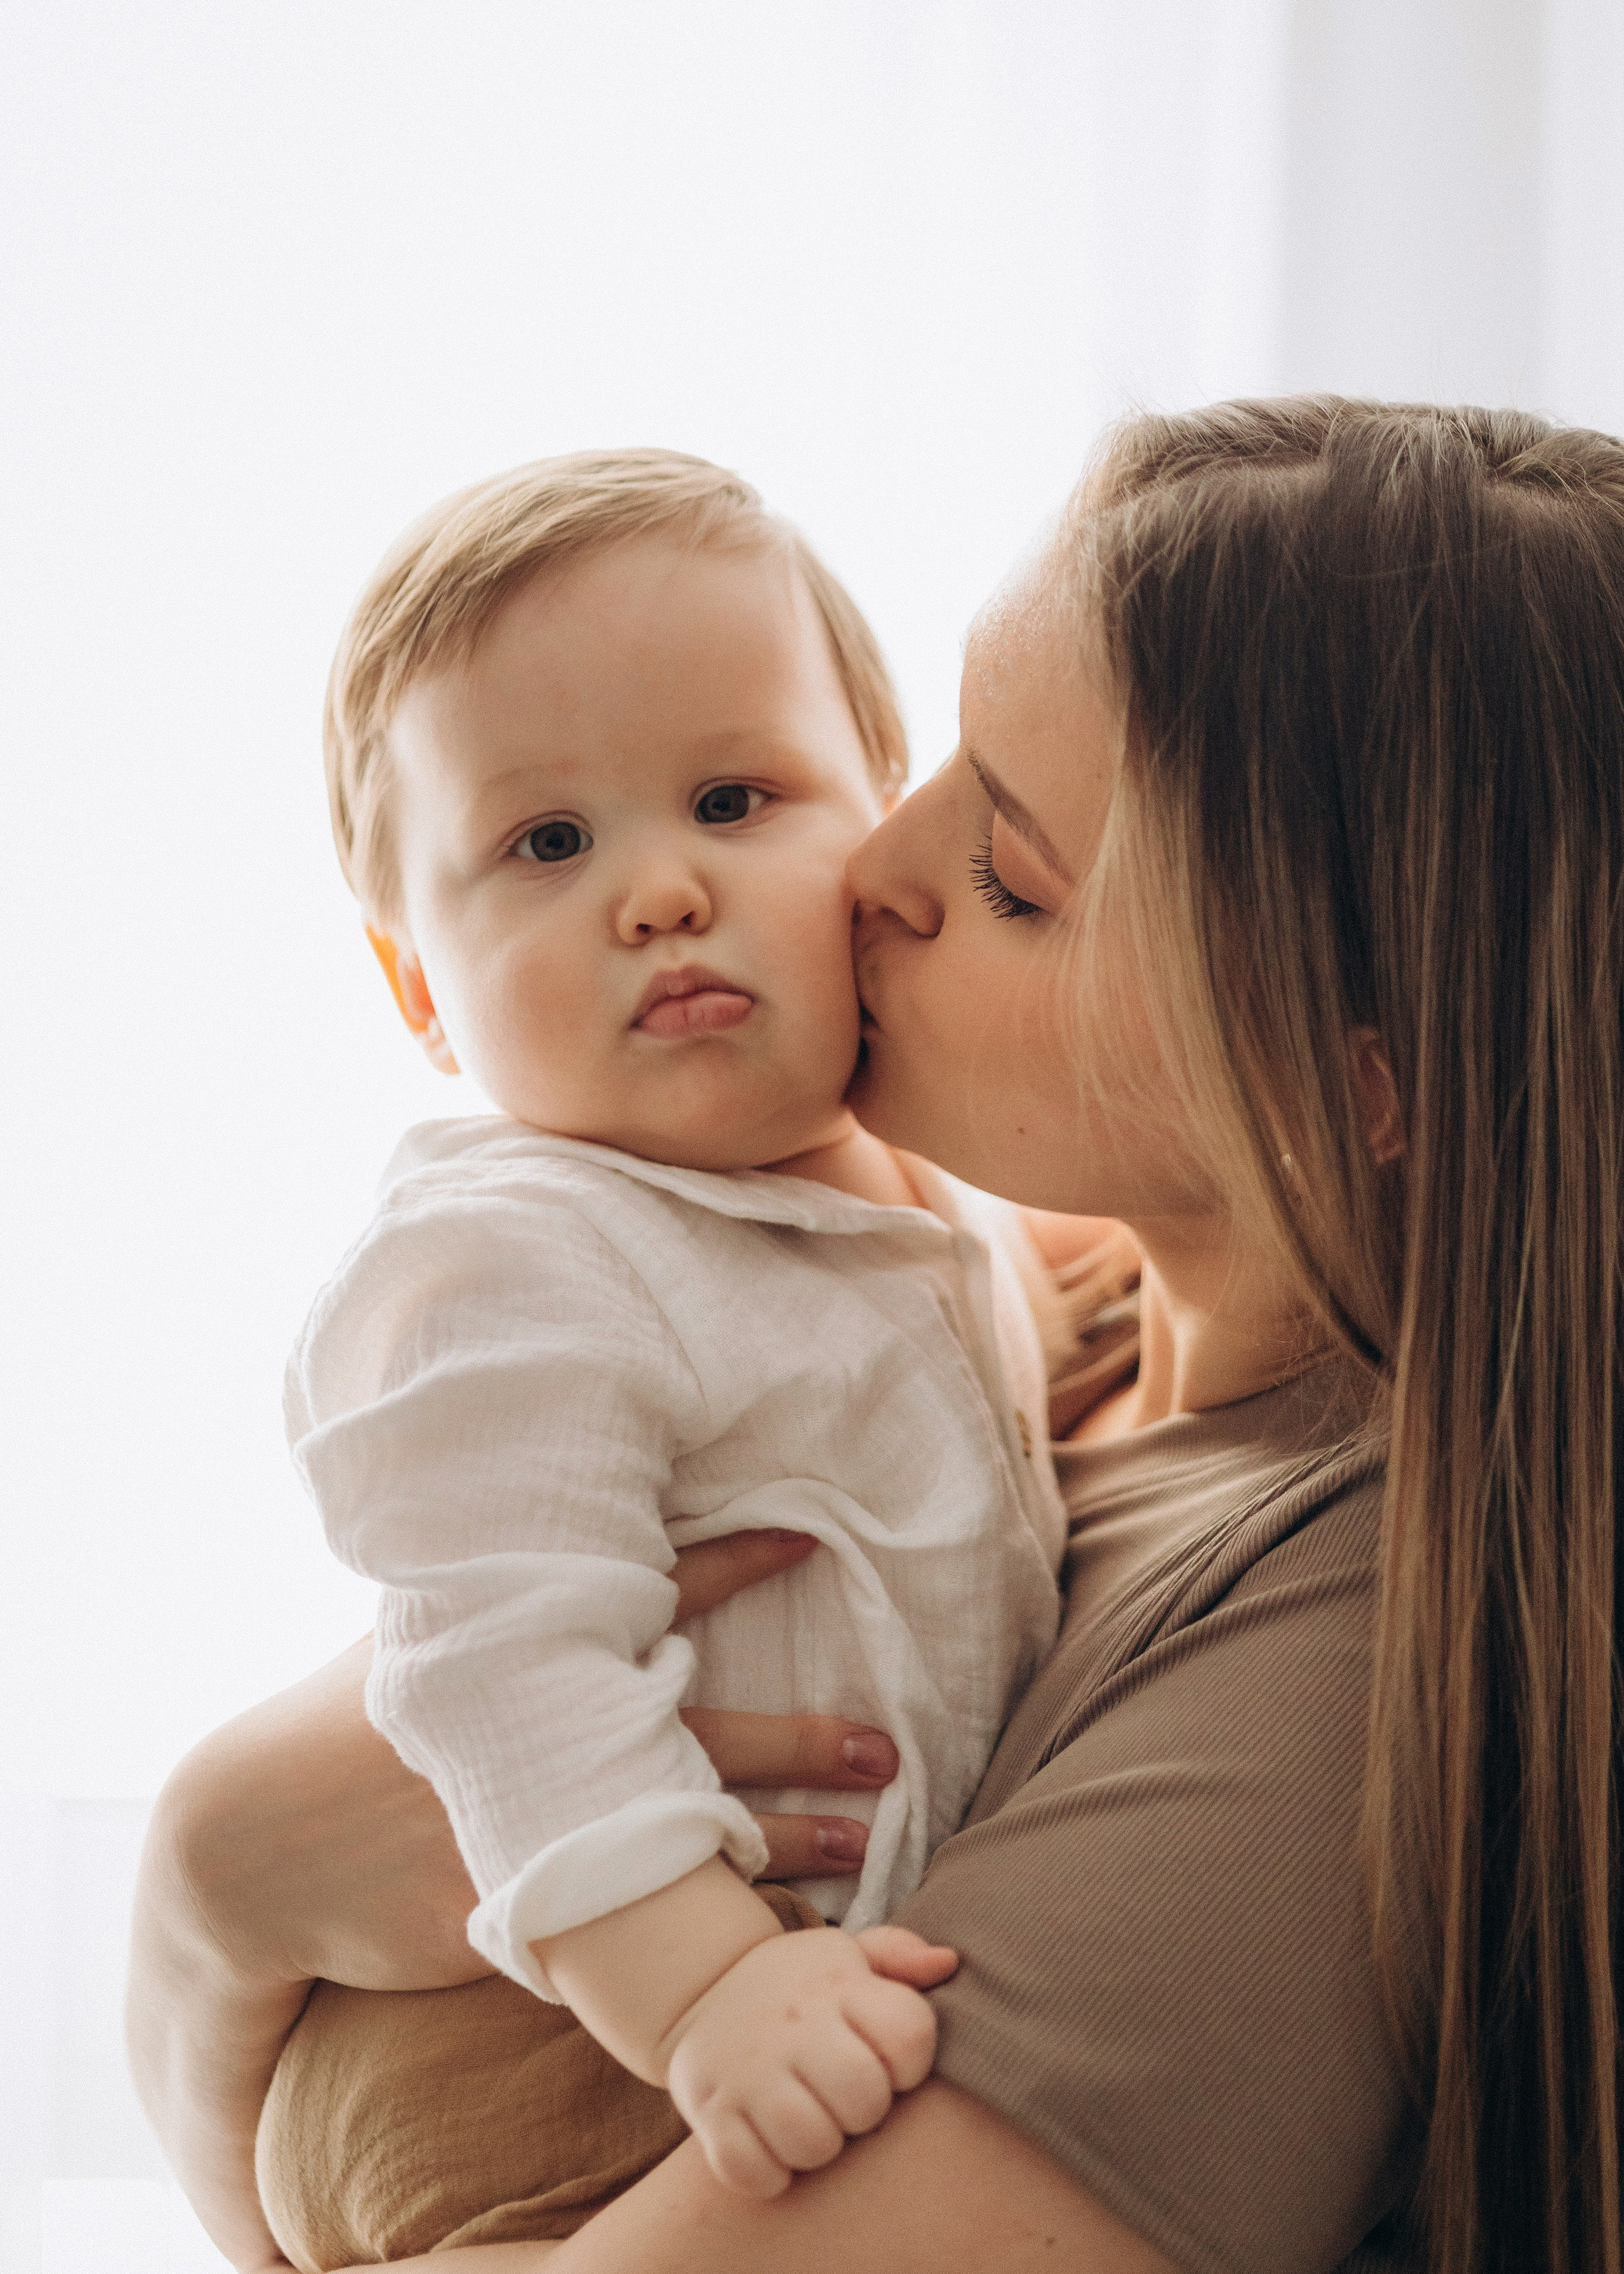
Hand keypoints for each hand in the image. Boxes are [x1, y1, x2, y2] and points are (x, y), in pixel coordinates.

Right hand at [661, 1925, 957, 2198]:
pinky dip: (767, 2172)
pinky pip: (756, 2172)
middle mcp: (792, 2024)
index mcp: (837, 1986)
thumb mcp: (845, 1957)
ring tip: (809, 2118)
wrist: (702, 1991)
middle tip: (844, 2097)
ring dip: (818, 2145)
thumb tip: (947, 1962)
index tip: (889, 2061)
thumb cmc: (799, 1990)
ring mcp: (747, 2069)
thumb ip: (899, 1956)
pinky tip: (769, 2141)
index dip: (911, 2061)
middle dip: (865, 2110)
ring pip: (813, 2143)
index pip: (909, 2032)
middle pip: (865, 2098)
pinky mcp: (710, 2111)